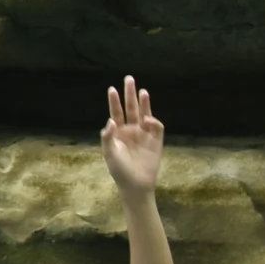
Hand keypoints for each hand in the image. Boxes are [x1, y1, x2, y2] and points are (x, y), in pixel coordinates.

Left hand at [101, 75, 163, 192]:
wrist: (135, 184)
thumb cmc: (119, 170)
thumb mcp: (109, 153)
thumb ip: (107, 137)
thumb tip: (110, 120)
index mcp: (117, 132)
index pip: (115, 112)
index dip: (114, 101)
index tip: (112, 89)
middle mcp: (130, 130)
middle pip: (130, 108)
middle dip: (130, 94)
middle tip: (129, 79)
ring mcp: (144, 134)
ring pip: (144, 114)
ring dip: (144, 103)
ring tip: (142, 91)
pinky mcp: (156, 140)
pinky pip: (156, 127)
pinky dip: (153, 121)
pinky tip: (147, 120)